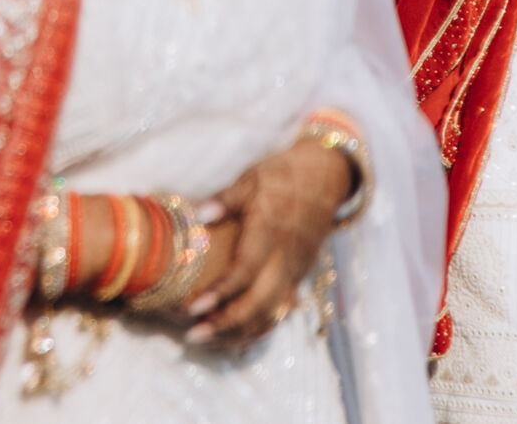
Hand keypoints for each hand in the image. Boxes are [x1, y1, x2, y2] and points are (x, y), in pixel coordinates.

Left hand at [185, 138, 350, 348]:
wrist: (323, 178)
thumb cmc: (282, 176)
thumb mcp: (252, 178)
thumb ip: (227, 199)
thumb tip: (201, 214)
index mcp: (270, 233)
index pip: (245, 272)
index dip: (220, 293)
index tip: (193, 308)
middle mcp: (284, 259)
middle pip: (258, 303)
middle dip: (226, 324)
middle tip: (194, 334)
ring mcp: (294, 271)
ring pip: (270, 313)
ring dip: (240, 331)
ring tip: (208, 339)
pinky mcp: (298, 276)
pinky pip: (280, 310)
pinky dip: (259, 328)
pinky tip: (237, 337)